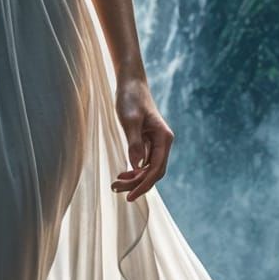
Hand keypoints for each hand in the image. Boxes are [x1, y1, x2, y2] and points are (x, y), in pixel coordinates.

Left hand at [111, 76, 172, 201]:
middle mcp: (163, 142)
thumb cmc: (130, 98)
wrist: (130, 83)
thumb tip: (136, 167)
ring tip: (115, 184)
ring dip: (133, 179)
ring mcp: (155, 143)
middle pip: (153, 173)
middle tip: (115, 189)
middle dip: (136, 184)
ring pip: (148, 169)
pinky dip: (133, 170)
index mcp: (164, 138)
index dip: (144, 185)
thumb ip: (134, 143)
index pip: (156, 169)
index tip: (130, 196)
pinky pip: (143, 162)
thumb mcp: (130, 120)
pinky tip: (121, 174)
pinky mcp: (147, 142)